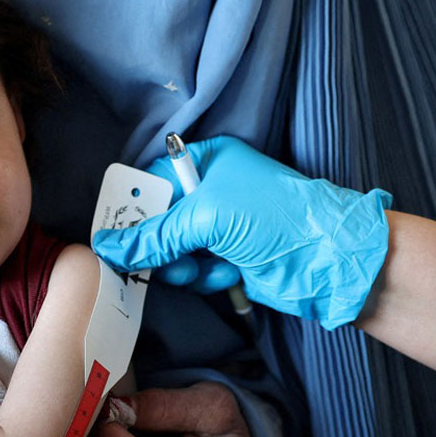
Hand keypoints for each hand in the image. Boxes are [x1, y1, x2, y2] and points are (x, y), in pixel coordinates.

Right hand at [93, 135, 392, 328]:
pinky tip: (227, 273)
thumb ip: (152, 236)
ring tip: (201, 267)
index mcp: (206, 160)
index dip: (133, 206)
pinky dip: (204, 276)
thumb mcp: (205, 217)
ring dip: (181, 265)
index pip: (152, 179)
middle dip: (157, 243)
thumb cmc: (272, 217)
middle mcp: (209, 189)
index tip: (116, 232)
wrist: (328, 259)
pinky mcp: (226, 257)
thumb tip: (107, 248)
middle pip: (157, 219)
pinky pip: (192, 269)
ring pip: (171, 250)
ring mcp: (218, 225)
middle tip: (158, 258)